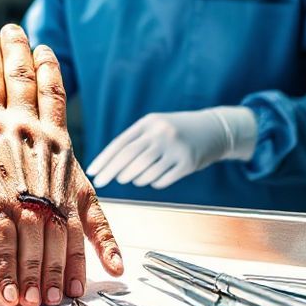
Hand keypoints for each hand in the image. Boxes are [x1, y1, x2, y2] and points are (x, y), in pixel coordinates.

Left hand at [88, 107, 256, 189]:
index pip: (121, 143)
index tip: (92, 172)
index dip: (104, 159)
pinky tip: (152, 178)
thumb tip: (111, 165)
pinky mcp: (188, 163)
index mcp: (149, 123)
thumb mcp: (155, 126)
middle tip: (101, 182)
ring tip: (130, 177)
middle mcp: (162, 134)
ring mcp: (176, 149)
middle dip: (112, 172)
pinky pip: (161, 180)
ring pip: (144, 171)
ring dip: (133, 178)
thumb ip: (135, 141)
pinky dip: (152, 182)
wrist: (213, 129)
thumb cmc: (175, 130)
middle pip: (129, 157)